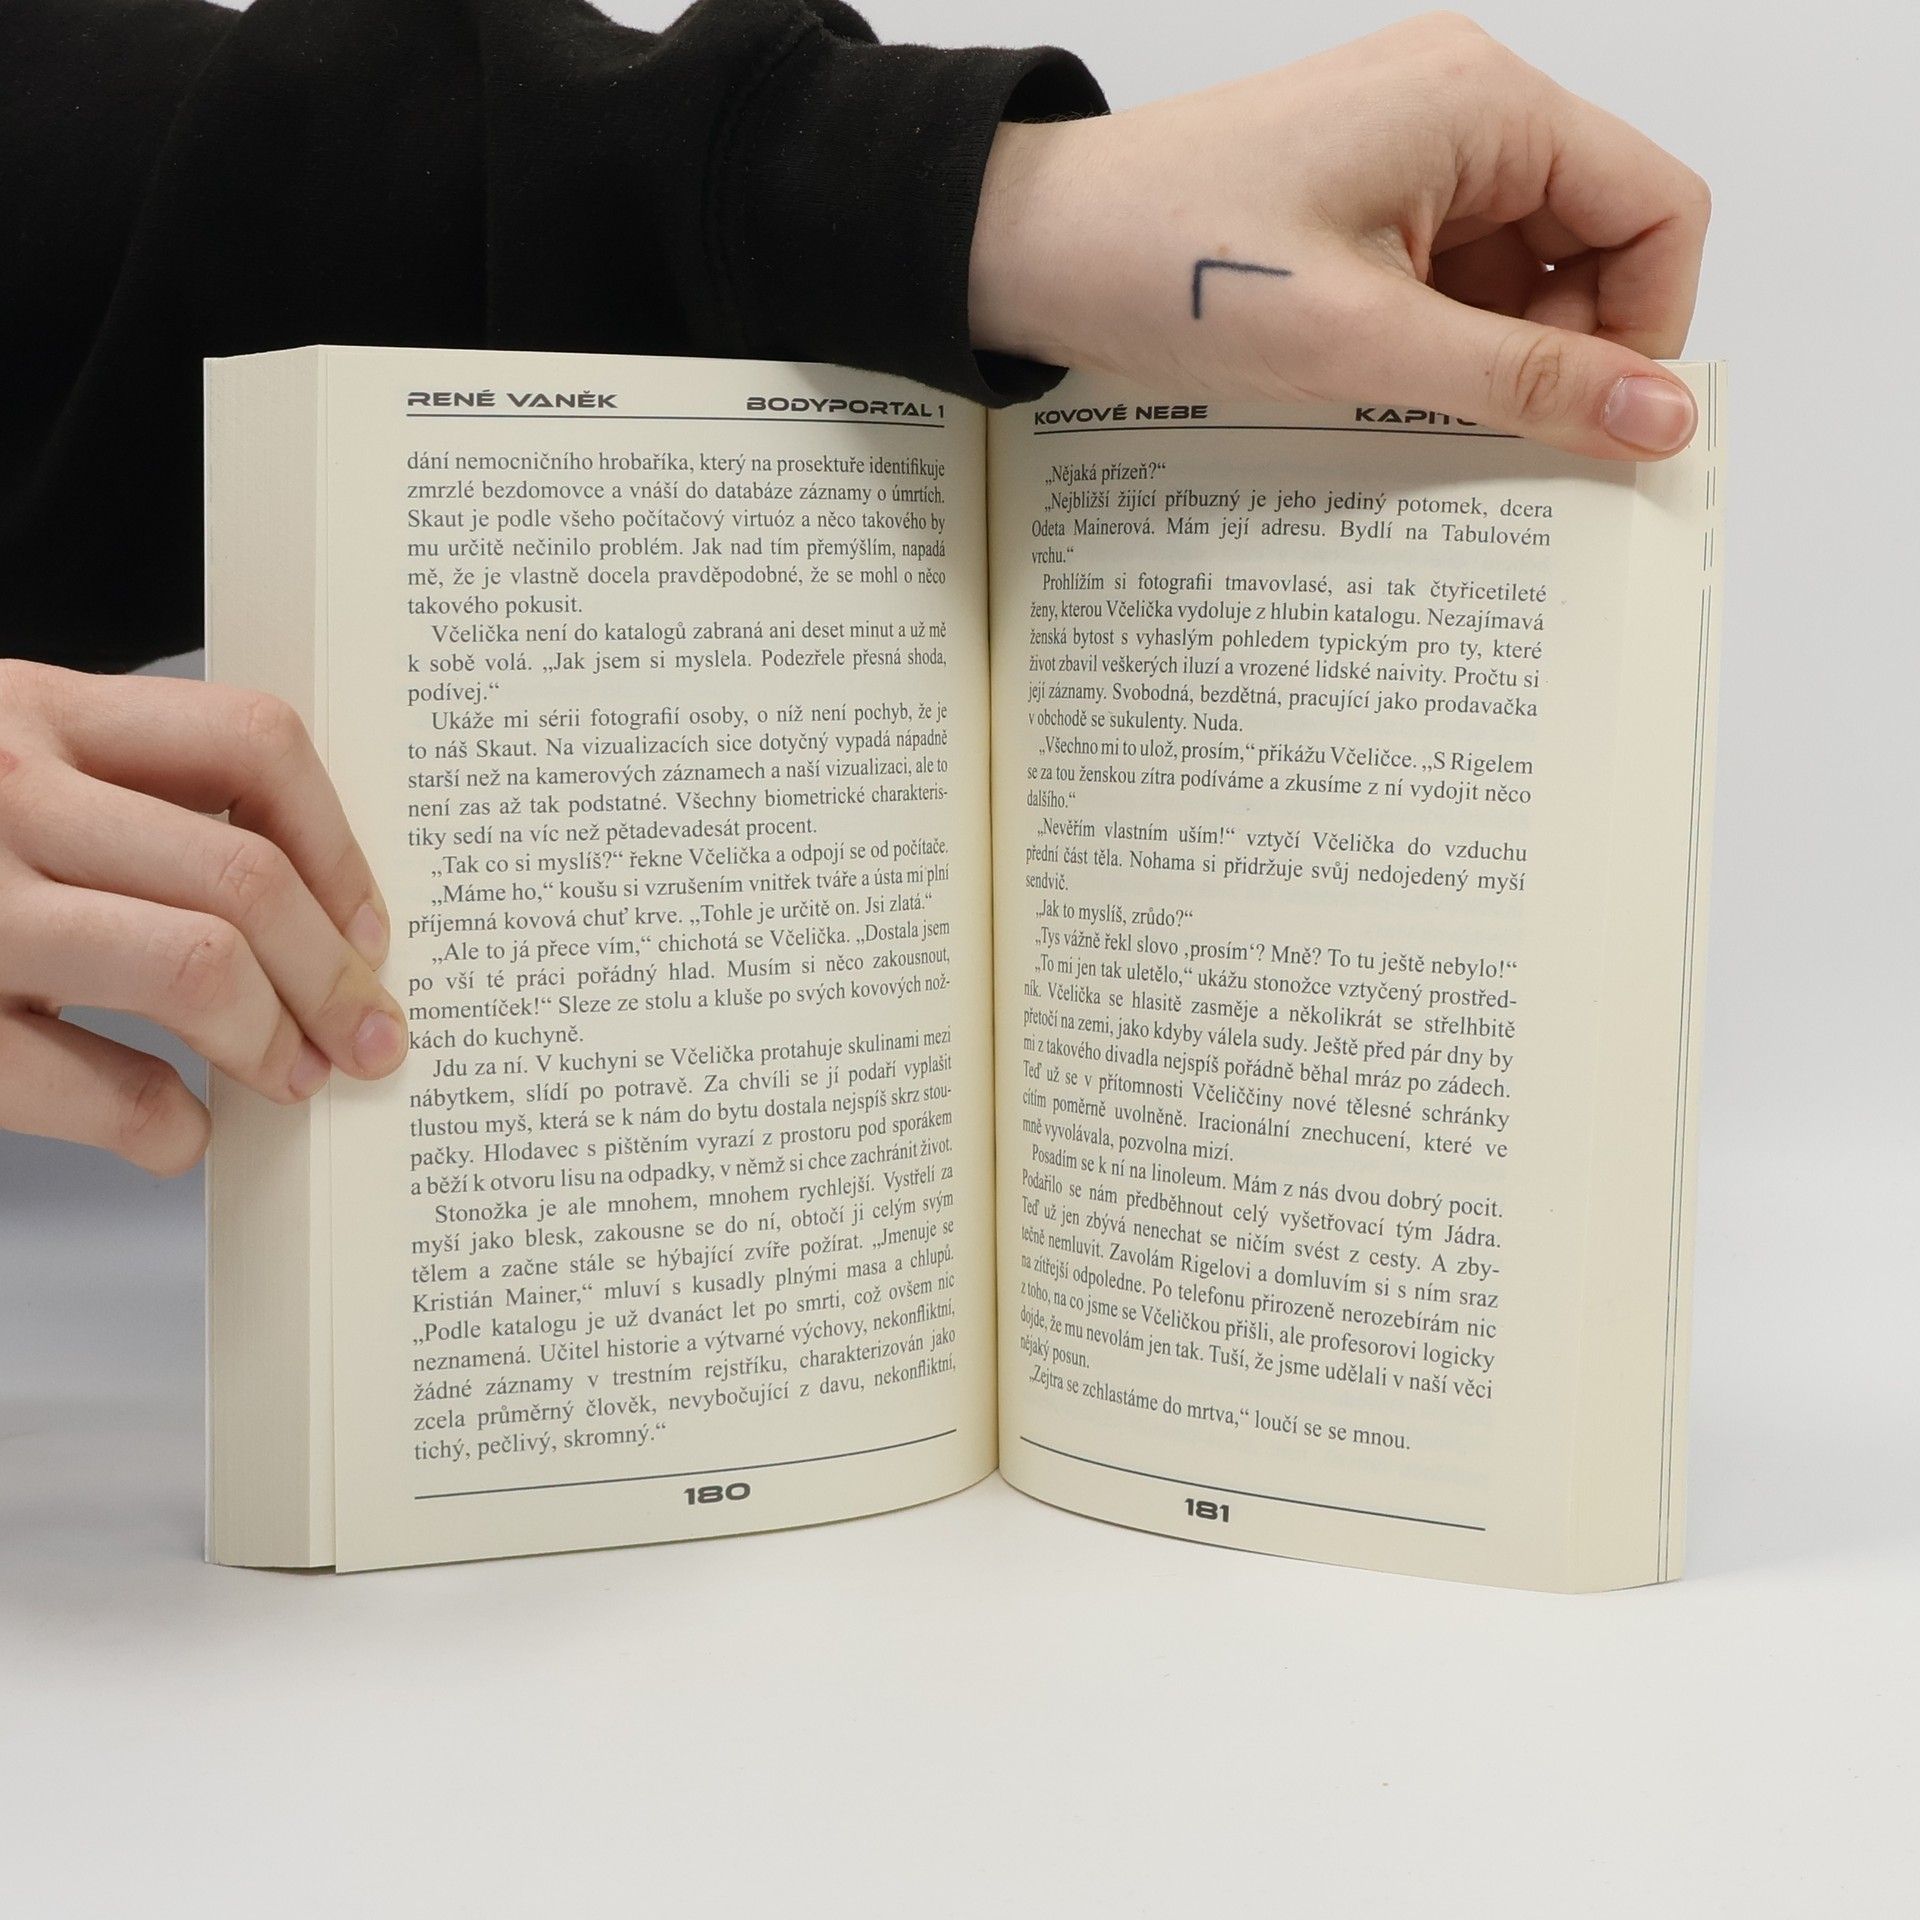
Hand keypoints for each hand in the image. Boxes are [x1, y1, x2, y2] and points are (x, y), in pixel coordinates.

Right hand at [0, 661, 407, 1174]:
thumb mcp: (7, 754)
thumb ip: (125, 791)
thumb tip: (310, 906)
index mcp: (37, 710)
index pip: (253, 743)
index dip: (341, 849)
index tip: (370, 928)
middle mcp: (0, 791)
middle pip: (244, 876)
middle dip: (334, 977)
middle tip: (368, 1038)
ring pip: (191, 966)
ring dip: (273, 1042)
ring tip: (293, 1077)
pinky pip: (91, 1086)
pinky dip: (165, 1125)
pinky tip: (177, 1128)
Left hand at [970, 11, 1710, 458]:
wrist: (1025, 247)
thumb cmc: (1167, 265)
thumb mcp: (1362, 343)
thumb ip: (1522, 384)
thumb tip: (1660, 418)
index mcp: (1484, 105)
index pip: (1658, 206)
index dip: (1644, 327)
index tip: (1591, 424)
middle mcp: (1462, 108)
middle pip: (1594, 242)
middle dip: (1557, 349)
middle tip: (1476, 429)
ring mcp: (1409, 151)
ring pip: (1518, 273)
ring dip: (1486, 358)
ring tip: (1396, 408)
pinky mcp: (1362, 197)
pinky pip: (1448, 278)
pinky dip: (1433, 344)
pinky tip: (1371, 389)